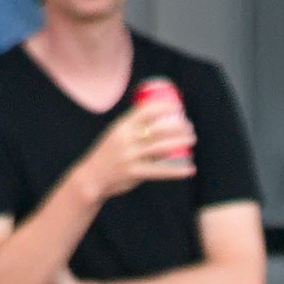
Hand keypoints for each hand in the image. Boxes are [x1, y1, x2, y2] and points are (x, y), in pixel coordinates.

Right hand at [75, 96, 196, 202]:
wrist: (91, 177)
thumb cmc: (108, 155)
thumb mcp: (116, 136)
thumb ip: (134, 129)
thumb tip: (157, 120)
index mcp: (122, 126)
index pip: (146, 110)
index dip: (165, 106)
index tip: (179, 108)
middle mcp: (126, 139)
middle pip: (157, 129)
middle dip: (177, 126)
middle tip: (189, 127)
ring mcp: (130, 156)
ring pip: (161, 147)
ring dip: (180, 142)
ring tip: (192, 140)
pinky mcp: (134, 173)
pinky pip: (159, 171)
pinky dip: (177, 170)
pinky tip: (190, 169)